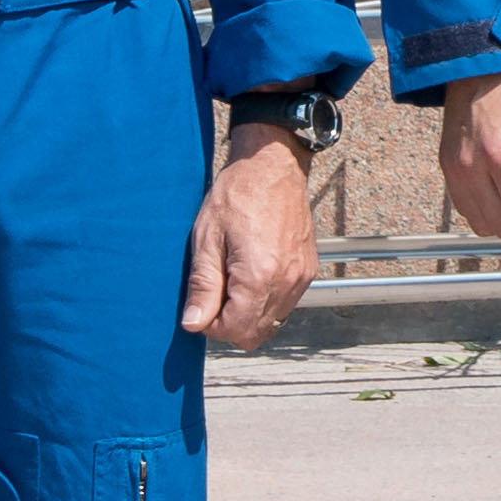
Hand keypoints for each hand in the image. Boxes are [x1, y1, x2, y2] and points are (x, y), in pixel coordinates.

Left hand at [180, 122, 318, 348]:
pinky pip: (285, 304)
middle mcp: (287, 282)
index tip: (201, 306)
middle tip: (214, 296)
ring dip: (249, 314)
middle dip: (230, 325)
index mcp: (259, 276)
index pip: (235, 330)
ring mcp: (301, 277)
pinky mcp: (307, 269)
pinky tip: (251, 274)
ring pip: (272, 322)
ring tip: (232, 280)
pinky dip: (266, 301)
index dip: (211, 325)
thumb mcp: (207, 238)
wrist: (272, 165)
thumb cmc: (237, 194)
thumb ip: (203, 286)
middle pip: (256, 334)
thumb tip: (194, 323)